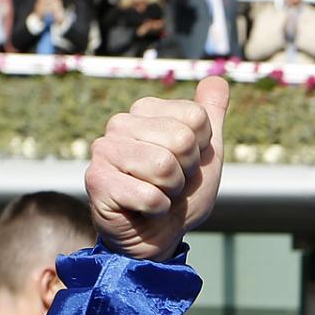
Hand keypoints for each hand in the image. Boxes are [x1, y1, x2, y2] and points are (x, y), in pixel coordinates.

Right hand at [86, 76, 228, 260]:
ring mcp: (104, 150)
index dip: (200, 150)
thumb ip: (211, 114)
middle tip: (170, 184)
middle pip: (182, 141)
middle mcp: (120, 123)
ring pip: (164, 166)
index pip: (196, 118)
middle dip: (186, 172)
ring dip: (171, 192)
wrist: (158, 236)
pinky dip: (157, 210)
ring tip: (157, 194)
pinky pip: (149, 195)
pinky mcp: (96, 180)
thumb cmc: (180, 194)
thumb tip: (218, 78)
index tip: (185, 164)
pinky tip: (142, 209)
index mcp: (145, 110)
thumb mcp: (205, 152)